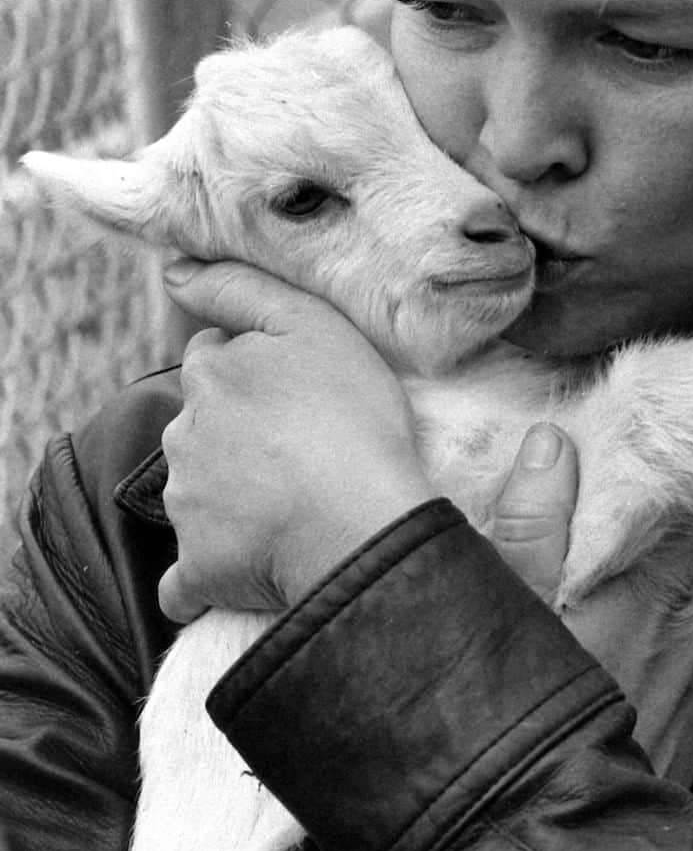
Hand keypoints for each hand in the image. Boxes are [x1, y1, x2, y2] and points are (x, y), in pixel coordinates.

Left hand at [157, 259, 434, 623]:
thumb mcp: (311, 325)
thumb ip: (239, 289)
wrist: (361, 524)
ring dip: (228, 498)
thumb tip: (173, 272)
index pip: (214, 359)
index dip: (254, 371)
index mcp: (210, 376)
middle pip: (202, 424)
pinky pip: (187, 578)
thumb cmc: (351, 420)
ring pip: (197, 493)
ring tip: (294, 506)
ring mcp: (186, 506)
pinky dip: (206, 575)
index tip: (295, 391)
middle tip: (301, 448)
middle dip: (236, 432)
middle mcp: (184, 437)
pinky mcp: (197, 567)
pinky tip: (245, 572)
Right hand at [492, 424, 692, 784]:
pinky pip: (677, 657)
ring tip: (576, 639)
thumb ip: (533, 519)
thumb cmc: (524, 719)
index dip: (674, 473)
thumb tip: (551, 441)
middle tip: (569, 575)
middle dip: (626, 553)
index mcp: (649, 579)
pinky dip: (644, 656)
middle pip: (669, 552)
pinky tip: (600, 678)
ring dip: (632, 610)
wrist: (562, 835)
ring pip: (670, 608)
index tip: (650, 462)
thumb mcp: (506, 609)